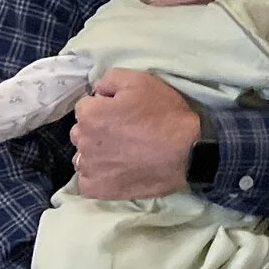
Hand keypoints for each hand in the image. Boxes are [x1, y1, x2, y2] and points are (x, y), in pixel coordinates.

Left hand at [71, 68, 200, 200]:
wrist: (187, 153)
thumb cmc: (164, 115)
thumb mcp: (141, 81)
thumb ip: (110, 79)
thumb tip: (97, 90)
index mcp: (90, 114)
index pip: (85, 106)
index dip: (104, 106)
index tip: (122, 112)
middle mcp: (83, 141)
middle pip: (81, 132)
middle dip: (96, 129)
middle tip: (123, 132)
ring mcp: (89, 168)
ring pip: (82, 156)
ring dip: (95, 153)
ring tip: (121, 153)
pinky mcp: (98, 189)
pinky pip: (86, 181)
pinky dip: (96, 176)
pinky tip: (114, 171)